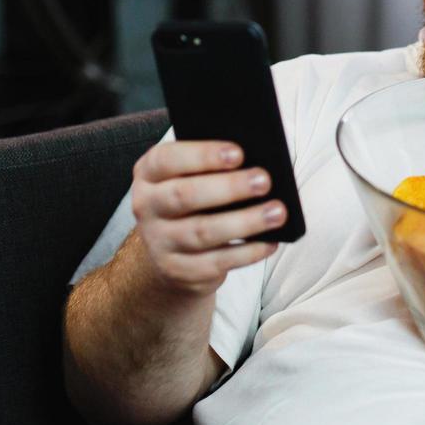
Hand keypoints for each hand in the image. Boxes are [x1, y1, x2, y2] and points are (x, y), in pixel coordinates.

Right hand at [130, 140, 284, 296]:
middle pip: (185, 195)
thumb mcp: (188, 177)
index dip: (203, 155)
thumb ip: (211, 166)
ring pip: (203, 232)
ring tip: (277, 212)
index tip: (239, 153)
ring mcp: (160, 242)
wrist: (169, 254)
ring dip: (245, 221)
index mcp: (149, 174)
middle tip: (264, 180)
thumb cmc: (191, 201)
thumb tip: (255, 162)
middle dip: (229, 187)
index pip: (167, 159)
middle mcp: (147, 207)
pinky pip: (216, 262)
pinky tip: (270, 241)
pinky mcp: (179, 270)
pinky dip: (247, 252)